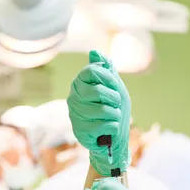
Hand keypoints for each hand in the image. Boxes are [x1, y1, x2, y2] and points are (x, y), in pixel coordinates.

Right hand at [67, 50, 131, 175]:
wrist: (115, 137)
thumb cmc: (114, 110)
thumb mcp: (115, 87)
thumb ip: (106, 70)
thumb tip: (94, 52)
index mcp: (80, 83)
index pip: (92, 71)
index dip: (108, 78)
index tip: (114, 86)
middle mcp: (73, 97)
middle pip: (98, 91)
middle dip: (114, 99)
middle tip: (114, 105)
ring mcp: (75, 114)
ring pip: (104, 110)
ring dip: (115, 115)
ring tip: (112, 118)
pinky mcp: (80, 131)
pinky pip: (105, 125)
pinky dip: (114, 128)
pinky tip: (109, 129)